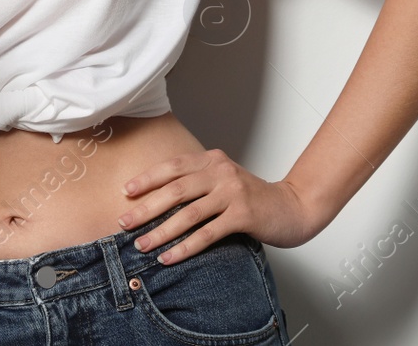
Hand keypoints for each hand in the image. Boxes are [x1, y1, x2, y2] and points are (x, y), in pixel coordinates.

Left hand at [116, 148, 319, 264]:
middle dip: (146, 208)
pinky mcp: (243, 215)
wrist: (294, 206)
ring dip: (161, 231)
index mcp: (212, 160)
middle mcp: (221, 172)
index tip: (125, 192)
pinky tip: (169, 257)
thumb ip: (198, 183)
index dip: (147, 178)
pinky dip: (186, 247)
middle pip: (175, 190)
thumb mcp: (223, 181)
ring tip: (142, 245)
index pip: (173, 166)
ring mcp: (233, 193)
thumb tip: (156, 199)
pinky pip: (208, 234)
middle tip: (123, 222)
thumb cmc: (252, 197)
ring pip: (188, 213)